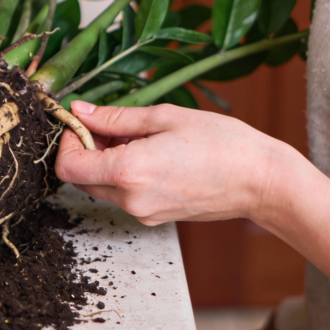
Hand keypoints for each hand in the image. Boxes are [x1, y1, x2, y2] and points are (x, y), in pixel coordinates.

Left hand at [55, 99, 329, 297]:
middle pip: (80, 178)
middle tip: (110, 124)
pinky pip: (124, 196)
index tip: (82, 121)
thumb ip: (116, 117)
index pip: (68, 165)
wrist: (262, 182)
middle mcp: (131, 200)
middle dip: (85, 149)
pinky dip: (124, 175)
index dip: (67, 140)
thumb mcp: (166, 117)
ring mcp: (144, 214)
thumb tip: (81, 111)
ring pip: (101, 187)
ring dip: (105, 162)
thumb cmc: (223, 144)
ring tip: (136, 136)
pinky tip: (150, 154)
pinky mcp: (156, 218)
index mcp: (128, 172)